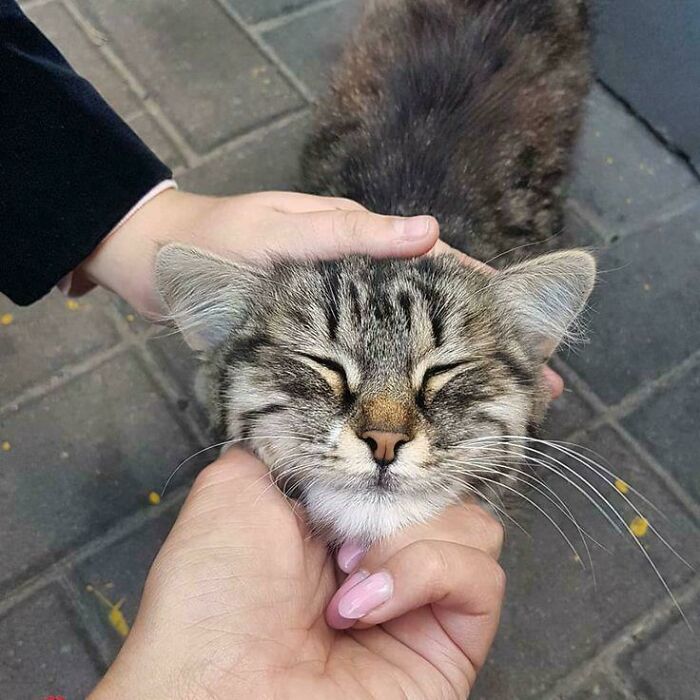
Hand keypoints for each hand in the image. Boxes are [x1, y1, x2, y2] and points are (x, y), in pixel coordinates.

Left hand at [82, 188, 561, 396]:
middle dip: (490, 350)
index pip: (445, 270)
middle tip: (537, 390)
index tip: (531, 334)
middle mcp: (365, 280)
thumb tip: (430, 233)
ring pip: (416, 345)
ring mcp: (346, 316)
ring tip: (503, 412)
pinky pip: (378, 364)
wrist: (161, 264)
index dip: (491, 301)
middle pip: (443, 317)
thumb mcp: (285, 233)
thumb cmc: (221, 241)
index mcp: (364, 243)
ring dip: (460, 375)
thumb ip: (352, 236)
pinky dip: (413, 386)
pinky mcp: (323, 345)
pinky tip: (433, 415)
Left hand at [89, 449, 504, 699]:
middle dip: (398, 493)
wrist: (219, 693)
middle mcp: (384, 554)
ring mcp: (419, 598)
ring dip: (407, 537)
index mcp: (340, 519)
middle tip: (340, 528)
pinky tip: (367, 603)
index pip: (402, 466)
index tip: (373, 443)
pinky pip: (482, 576)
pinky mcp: (450, 640)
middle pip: (445, 488)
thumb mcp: (232, 489)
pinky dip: (424, 573)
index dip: (396, 451)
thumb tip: (319, 424)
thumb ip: (282, 446)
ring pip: (474, 524)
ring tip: (349, 573)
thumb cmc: (212, 597)